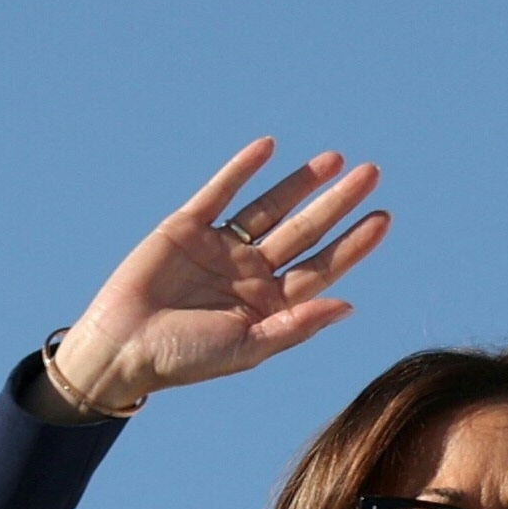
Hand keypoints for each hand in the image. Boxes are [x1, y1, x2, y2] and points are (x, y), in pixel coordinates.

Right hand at [47, 138, 389, 409]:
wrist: (123, 348)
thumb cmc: (186, 360)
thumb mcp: (247, 347)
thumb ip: (295, 327)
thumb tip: (348, 305)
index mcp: (271, 304)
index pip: (323, 268)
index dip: (354, 243)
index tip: (384, 219)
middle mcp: (252, 272)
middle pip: (306, 231)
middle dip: (338, 203)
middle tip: (372, 174)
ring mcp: (222, 247)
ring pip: (271, 207)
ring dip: (301, 183)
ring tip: (336, 160)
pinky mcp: (186, 227)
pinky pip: (221, 192)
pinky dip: (242, 170)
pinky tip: (269, 148)